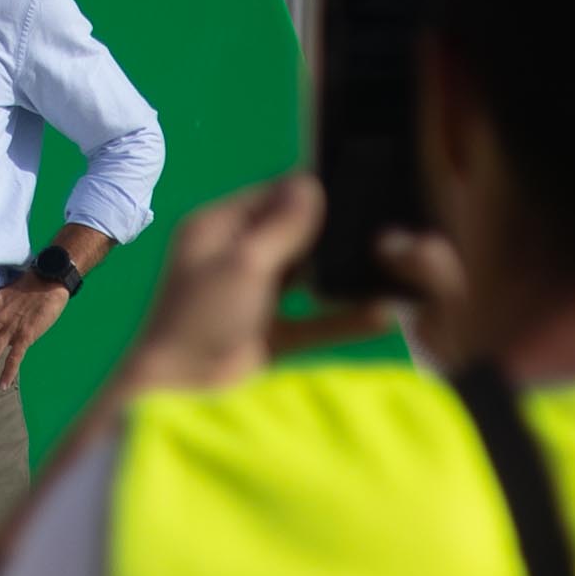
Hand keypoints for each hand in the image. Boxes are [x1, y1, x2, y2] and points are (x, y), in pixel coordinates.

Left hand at [115, 174, 430, 399]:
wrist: (183, 393)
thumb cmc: (205, 316)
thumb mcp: (245, 262)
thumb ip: (282, 225)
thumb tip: (311, 182)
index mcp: (217, 230)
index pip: (270, 196)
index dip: (310, 191)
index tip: (359, 186)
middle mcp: (235, 257)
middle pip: (291, 234)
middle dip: (332, 231)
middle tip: (386, 221)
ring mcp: (254, 297)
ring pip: (305, 276)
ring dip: (340, 273)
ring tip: (391, 260)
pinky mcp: (271, 335)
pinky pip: (315, 321)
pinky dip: (343, 318)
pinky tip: (384, 312)